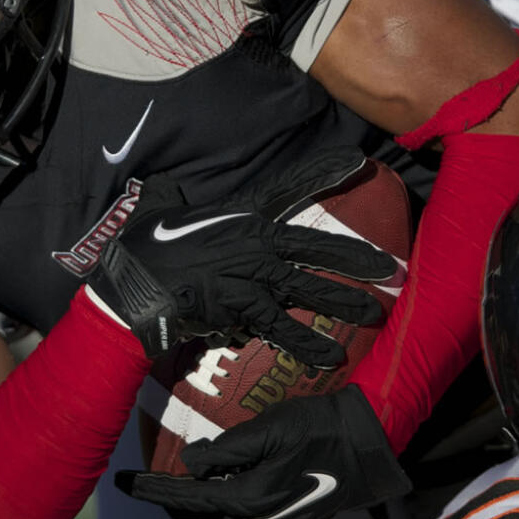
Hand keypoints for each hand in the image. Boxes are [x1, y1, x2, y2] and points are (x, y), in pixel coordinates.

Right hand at [86, 148, 397, 366]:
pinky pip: (280, 327)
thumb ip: (171, 196)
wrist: (130, 287)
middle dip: (355, 256)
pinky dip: (305, 344)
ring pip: (306, 287)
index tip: (358, 160)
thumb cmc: (142, 247)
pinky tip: (329, 358)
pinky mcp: (240, 307)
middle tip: (388, 268)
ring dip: (341, 302)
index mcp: (240, 214)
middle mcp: (253, 241)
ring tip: (372, 315)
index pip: (290, 187)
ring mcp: (249, 275)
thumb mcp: (158, 207)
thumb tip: (166, 188)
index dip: (325, 171)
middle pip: (315, 245)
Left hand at [114, 385, 411, 518]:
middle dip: (167, 499)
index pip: (184, 499)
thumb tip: (189, 463)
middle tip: (142, 482)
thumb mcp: (270, 429)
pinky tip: (217, 478)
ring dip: (194, 501)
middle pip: (198, 516)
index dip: (149, 489)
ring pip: (220, 517)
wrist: (373, 447)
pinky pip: (242, 511)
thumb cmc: (322, 428)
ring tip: (173, 479)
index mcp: (247, 501)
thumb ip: (227, 449)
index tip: (120, 483)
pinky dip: (219, 499)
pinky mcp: (292, 515)